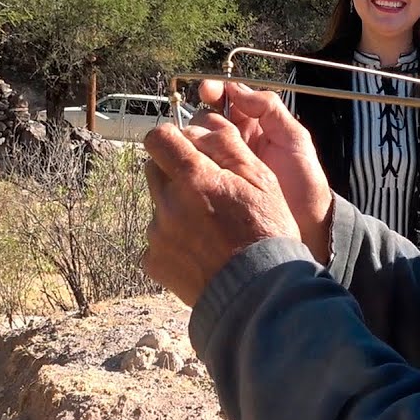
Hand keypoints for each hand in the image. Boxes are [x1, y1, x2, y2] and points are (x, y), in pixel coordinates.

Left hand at [142, 120, 300, 306]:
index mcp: (194, 177)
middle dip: (175, 172)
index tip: (185, 148)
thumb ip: (228, 147)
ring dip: (177, 207)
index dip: (172, 138)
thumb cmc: (266, 232)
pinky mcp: (154, 260)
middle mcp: (168, 202)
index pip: (159, 139)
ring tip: (210, 228)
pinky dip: (175, 240)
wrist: (258, 292)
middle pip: (154, 169)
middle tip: (206, 189)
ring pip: (158, 205)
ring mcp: (158, 233)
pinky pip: (158, 239)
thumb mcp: (261, 180)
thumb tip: (201, 128)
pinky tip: (202, 250)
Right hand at [195, 80, 332, 259]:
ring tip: (192, 147)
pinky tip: (185, 165)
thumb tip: (237, 90)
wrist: (305, 226)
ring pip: (197, 143)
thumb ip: (270, 110)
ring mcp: (224, 165)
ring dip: (190, 141)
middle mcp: (236, 141)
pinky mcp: (215, 186)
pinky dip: (187, 164)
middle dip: (199, 118)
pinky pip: (196, 169)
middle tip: (202, 128)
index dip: (214, 91)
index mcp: (256, 125)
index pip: (228, 99)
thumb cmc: (305, 182)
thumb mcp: (295, 139)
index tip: (207, 91)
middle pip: (206, 119)